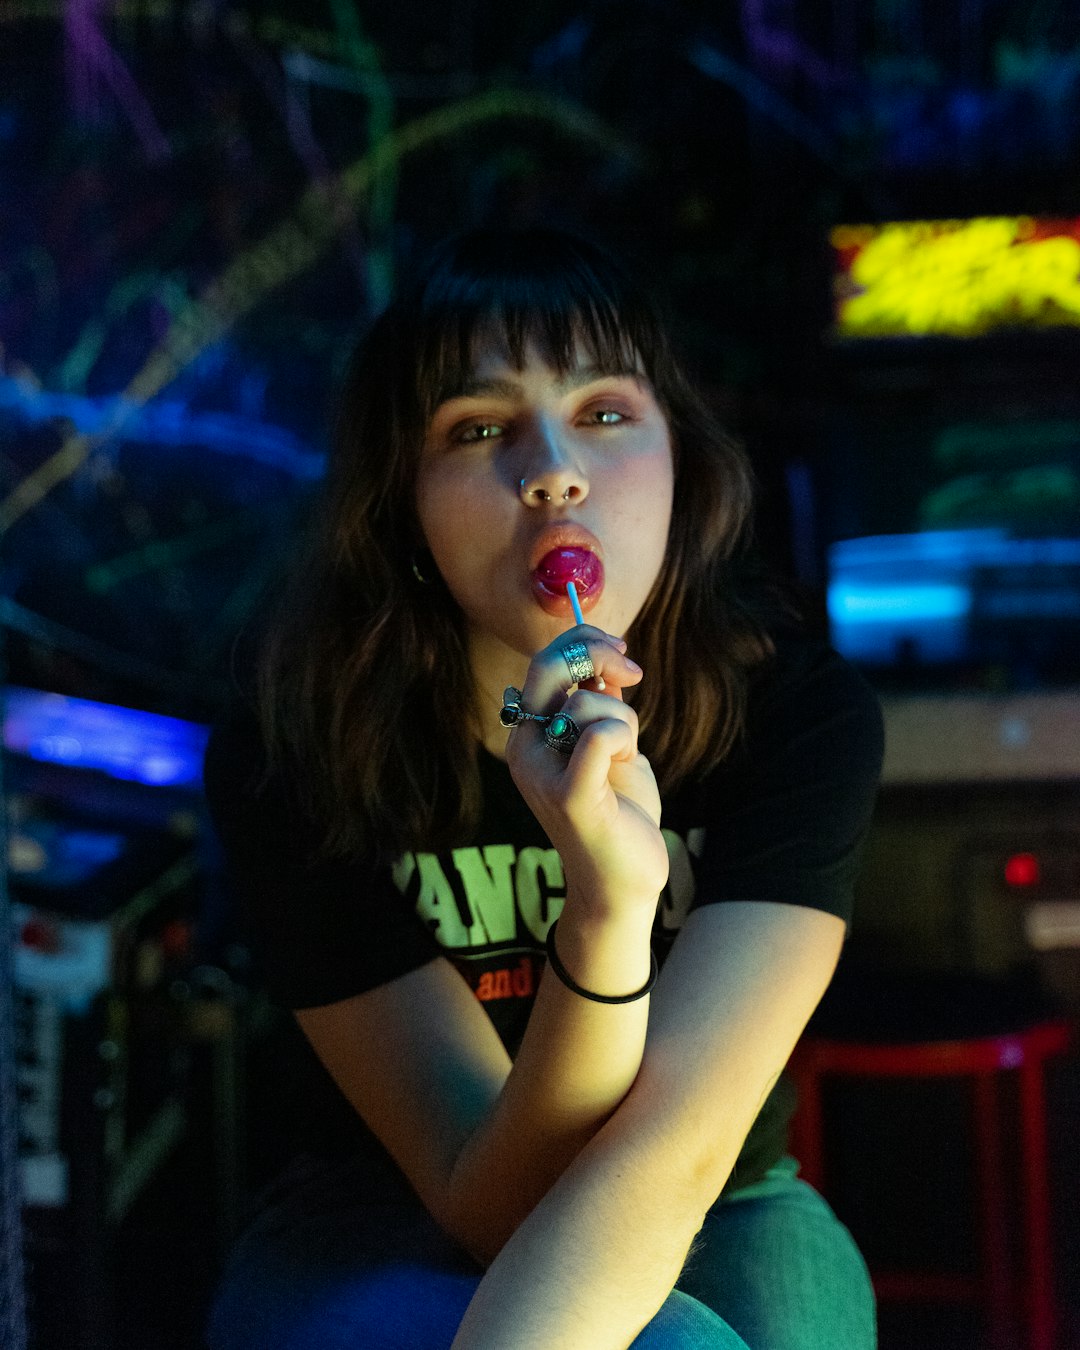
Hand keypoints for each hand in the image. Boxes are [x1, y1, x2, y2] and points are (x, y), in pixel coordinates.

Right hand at [504, 626, 667, 916]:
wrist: (623, 883)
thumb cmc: (619, 813)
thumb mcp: (613, 746)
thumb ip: (600, 706)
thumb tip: (605, 662)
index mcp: (530, 735)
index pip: (544, 665)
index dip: (583, 644)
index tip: (621, 652)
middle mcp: (526, 751)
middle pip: (549, 668)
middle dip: (596, 654)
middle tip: (631, 671)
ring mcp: (543, 774)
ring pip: (587, 704)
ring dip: (625, 723)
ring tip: (625, 760)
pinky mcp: (569, 797)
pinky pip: (599, 736)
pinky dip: (623, 739)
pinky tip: (626, 762)